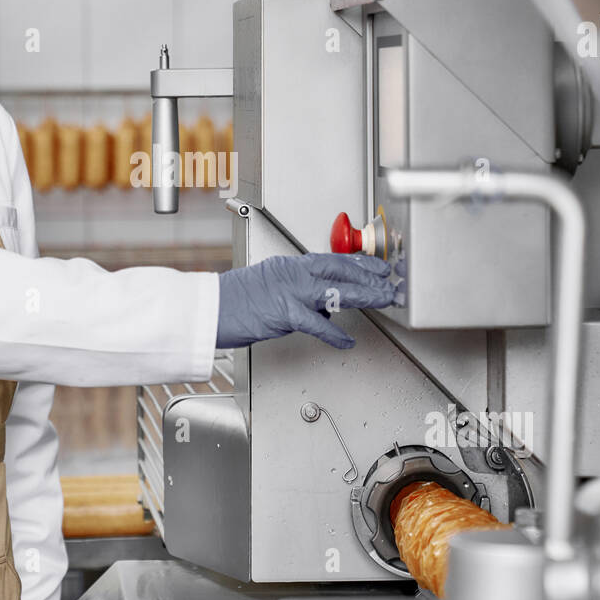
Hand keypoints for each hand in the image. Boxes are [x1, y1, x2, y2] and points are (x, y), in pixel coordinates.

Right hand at [215, 253, 397, 350]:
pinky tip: (347, 340)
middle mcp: (292, 273)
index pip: (332, 259)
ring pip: (337, 290)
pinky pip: (317, 323)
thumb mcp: (269, 284)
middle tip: (389, 283)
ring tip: (382, 300)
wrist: (209, 309)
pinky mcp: (284, 312)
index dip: (359, 262)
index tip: (377, 266)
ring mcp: (289, 291)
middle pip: (340, 270)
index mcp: (289, 264)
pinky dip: (335, 334)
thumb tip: (321, 303)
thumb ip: (297, 290)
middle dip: (369, 276)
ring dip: (364, 296)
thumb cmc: (233, 301)